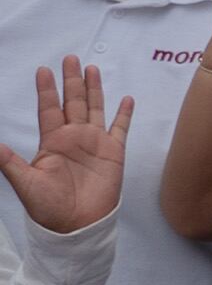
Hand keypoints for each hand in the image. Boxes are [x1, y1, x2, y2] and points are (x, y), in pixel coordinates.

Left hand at [0, 60, 128, 234]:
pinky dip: (124, 114)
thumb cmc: (48, 208)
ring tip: (92, 69)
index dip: (47, 90)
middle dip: (71, 80)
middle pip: (73, 102)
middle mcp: (73, 137)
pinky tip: (126, 99)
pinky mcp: (114, 153)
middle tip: (70, 58)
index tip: (43, 70)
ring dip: (94, 89)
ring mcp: (94, 143)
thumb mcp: (25, 183)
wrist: (77, 226)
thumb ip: (10, 162)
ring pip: (95, 108)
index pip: (49, 109)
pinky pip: (120, 128)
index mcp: (52, 142)